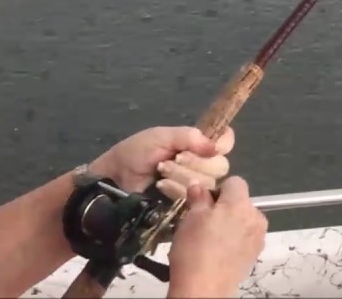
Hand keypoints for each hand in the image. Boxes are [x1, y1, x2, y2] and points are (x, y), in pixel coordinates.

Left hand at [88, 125, 235, 192]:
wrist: (115, 180)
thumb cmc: (135, 153)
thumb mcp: (160, 137)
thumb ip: (188, 136)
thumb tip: (215, 147)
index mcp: (198, 144)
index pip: (226, 142)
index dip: (221, 144)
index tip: (208, 148)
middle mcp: (202, 165)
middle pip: (220, 166)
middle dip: (195, 162)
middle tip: (173, 160)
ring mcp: (195, 187)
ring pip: (208, 183)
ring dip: (183, 176)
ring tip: (161, 173)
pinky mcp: (187, 205)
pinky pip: (195, 200)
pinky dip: (177, 190)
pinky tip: (162, 187)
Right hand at [166, 178, 267, 297]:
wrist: (205, 288)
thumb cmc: (195, 250)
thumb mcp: (191, 218)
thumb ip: (198, 197)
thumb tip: (198, 185)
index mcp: (240, 203)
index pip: (235, 182)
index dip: (219, 189)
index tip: (205, 203)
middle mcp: (255, 216)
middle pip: (242, 201)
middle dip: (226, 207)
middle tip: (205, 221)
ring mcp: (258, 236)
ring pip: (245, 219)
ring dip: (232, 223)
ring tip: (212, 239)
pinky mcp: (256, 253)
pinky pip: (247, 236)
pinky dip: (236, 238)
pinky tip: (221, 251)